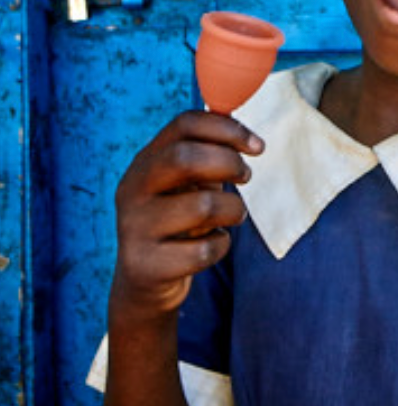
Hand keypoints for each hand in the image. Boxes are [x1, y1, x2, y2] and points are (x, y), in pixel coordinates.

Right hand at [109, 111, 260, 319]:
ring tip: (234, 215)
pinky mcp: (145, 265)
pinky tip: (213, 245)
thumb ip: (207, 154)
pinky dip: (221, 245)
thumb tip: (242, 130)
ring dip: (233, 209)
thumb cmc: (177, 219)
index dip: (227, 128)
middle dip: (228, 163)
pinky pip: (203, 249)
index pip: (184, 124)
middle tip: (246, 176)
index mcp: (144, 161)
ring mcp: (134, 227)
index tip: (257, 146)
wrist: (144, 281)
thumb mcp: (186, 182)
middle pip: (185, 157)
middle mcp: (132, 189)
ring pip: (202, 206)